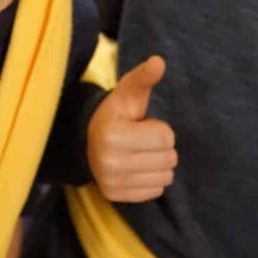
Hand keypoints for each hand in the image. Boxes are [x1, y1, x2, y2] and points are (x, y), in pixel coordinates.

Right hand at [86, 55, 176, 201]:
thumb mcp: (128, 93)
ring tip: (141, 153)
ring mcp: (112, 182)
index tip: (143, 125)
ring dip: (159, 164)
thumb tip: (159, 61)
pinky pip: (155, 191)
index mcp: (113, 135)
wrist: (89, 140)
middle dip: (162, 147)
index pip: (165, 136)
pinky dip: (152, 179)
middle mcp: (110, 162)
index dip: (160, 128)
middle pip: (169, 158)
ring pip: (165, 178)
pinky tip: (137, 168)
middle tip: (143, 140)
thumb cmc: (116, 114)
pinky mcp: (115, 196)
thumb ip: (143, 78)